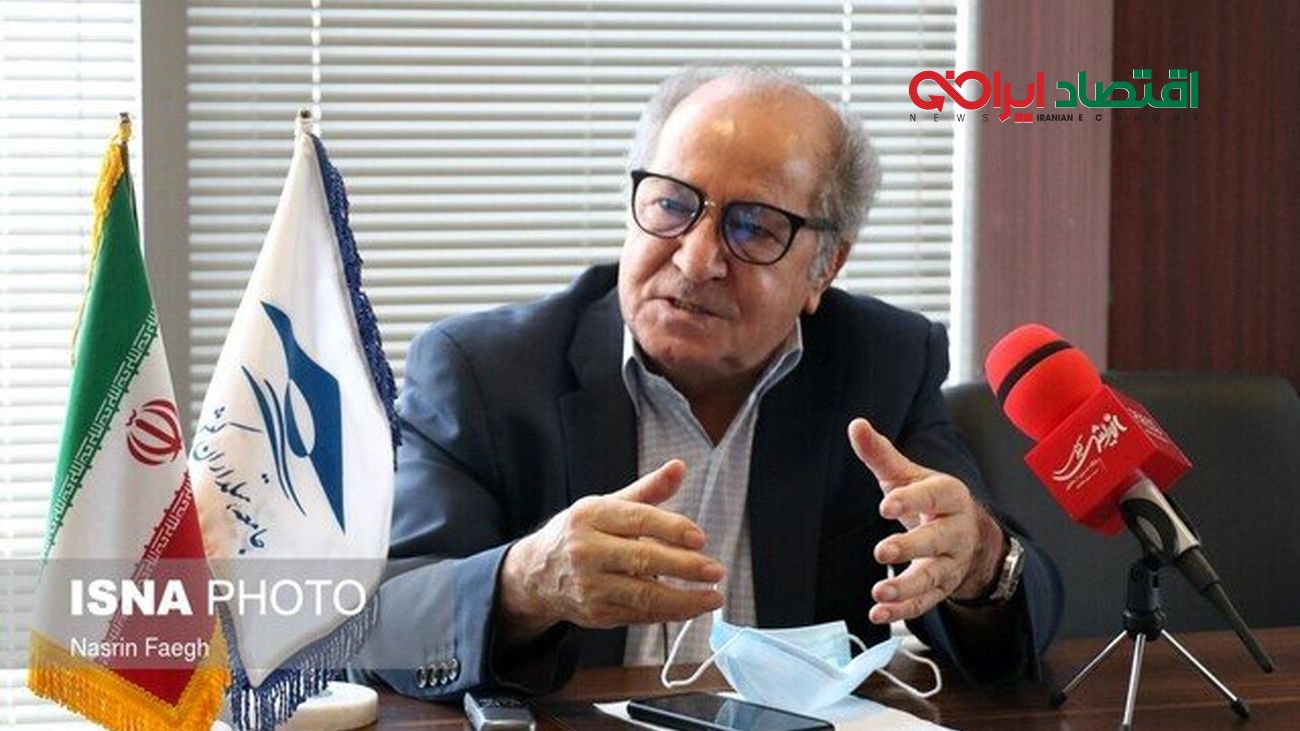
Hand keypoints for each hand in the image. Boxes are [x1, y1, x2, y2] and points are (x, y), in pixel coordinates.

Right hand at [496, 459, 725, 644]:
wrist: (536, 574)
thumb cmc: (580, 534)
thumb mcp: (607, 505)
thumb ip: (647, 490)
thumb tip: (679, 467)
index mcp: (591, 516)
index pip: (637, 519)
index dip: (672, 528)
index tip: (700, 537)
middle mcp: (587, 551)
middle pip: (642, 559)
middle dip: (684, 566)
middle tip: (714, 569)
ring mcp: (591, 586)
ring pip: (643, 596)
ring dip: (683, 599)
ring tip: (713, 596)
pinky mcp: (597, 613)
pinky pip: (640, 615)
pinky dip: (669, 613)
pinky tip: (691, 606)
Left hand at [848, 418, 1003, 623]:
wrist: (968, 534)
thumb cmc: (929, 499)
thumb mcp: (907, 474)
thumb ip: (881, 453)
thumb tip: (856, 425)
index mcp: (949, 496)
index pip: (934, 496)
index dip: (911, 500)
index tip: (885, 505)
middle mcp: (955, 531)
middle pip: (936, 540)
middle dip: (910, 547)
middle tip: (882, 551)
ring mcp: (950, 563)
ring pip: (933, 577)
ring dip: (906, 587)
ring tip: (880, 592)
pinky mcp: (942, 589)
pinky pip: (924, 603)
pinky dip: (902, 611)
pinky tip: (878, 613)